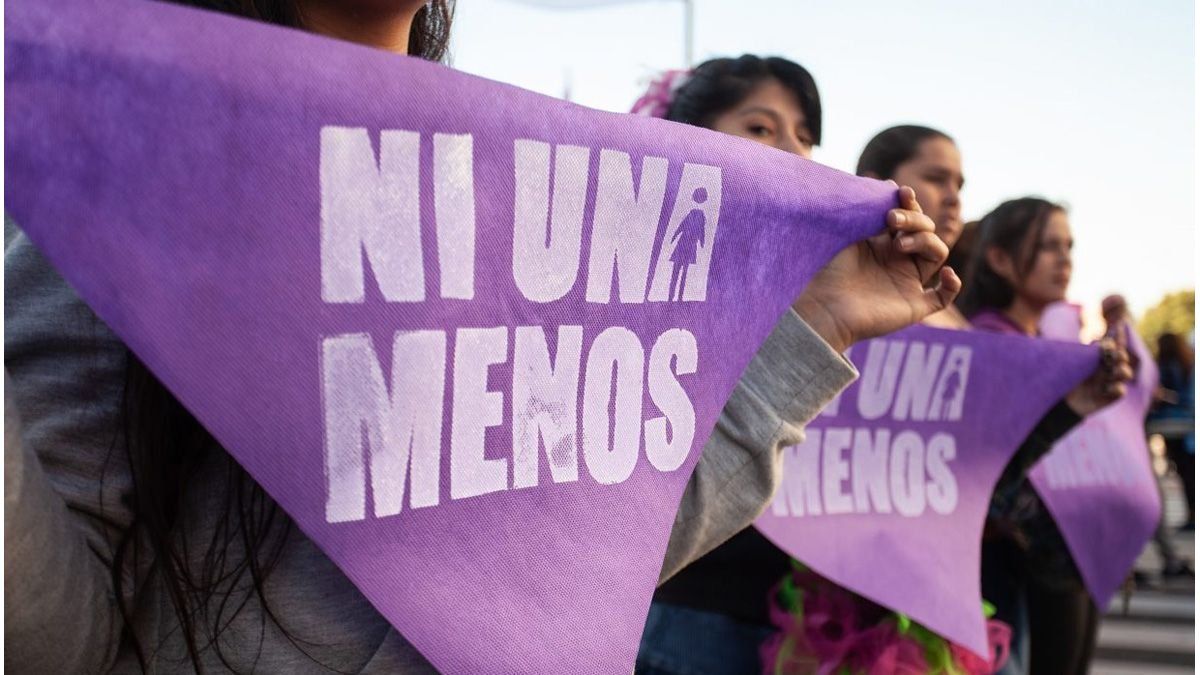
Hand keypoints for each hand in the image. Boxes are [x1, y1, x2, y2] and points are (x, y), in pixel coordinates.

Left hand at [793, 186, 960, 351]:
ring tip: (899, 244)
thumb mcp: (850, 236)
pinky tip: (947, 273)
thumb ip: (869, 214)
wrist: (823, 308)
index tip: (900, 191)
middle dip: (914, 219)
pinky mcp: (914, 306)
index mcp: (883, 244)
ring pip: (937, 253)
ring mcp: (908, 283)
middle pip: (926, 231)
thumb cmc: (829, 272)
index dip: (909, 204)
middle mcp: (898, 262)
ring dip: (925, 241)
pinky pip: (944, 296)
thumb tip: (889, 184)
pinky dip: (951, 284)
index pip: (909, 219)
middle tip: (891, 219)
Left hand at [1065, 336, 1133, 415]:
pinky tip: (1109, 387)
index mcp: (1101, 357)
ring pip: (1125, 373)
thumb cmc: (1069, 378)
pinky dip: (1116, 388)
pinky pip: (1120, 391)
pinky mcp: (1112, 395)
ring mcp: (1112, 381)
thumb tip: (1093, 340)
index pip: (1113, 343)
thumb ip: (1083, 353)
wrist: (1066, 401)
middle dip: (1120, 354)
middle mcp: (1109, 367)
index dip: (1118, 334)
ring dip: (1122, 370)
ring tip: (1116, 370)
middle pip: (1121, 357)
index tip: (1121, 323)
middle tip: (1115, 353)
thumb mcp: (1074, 363)